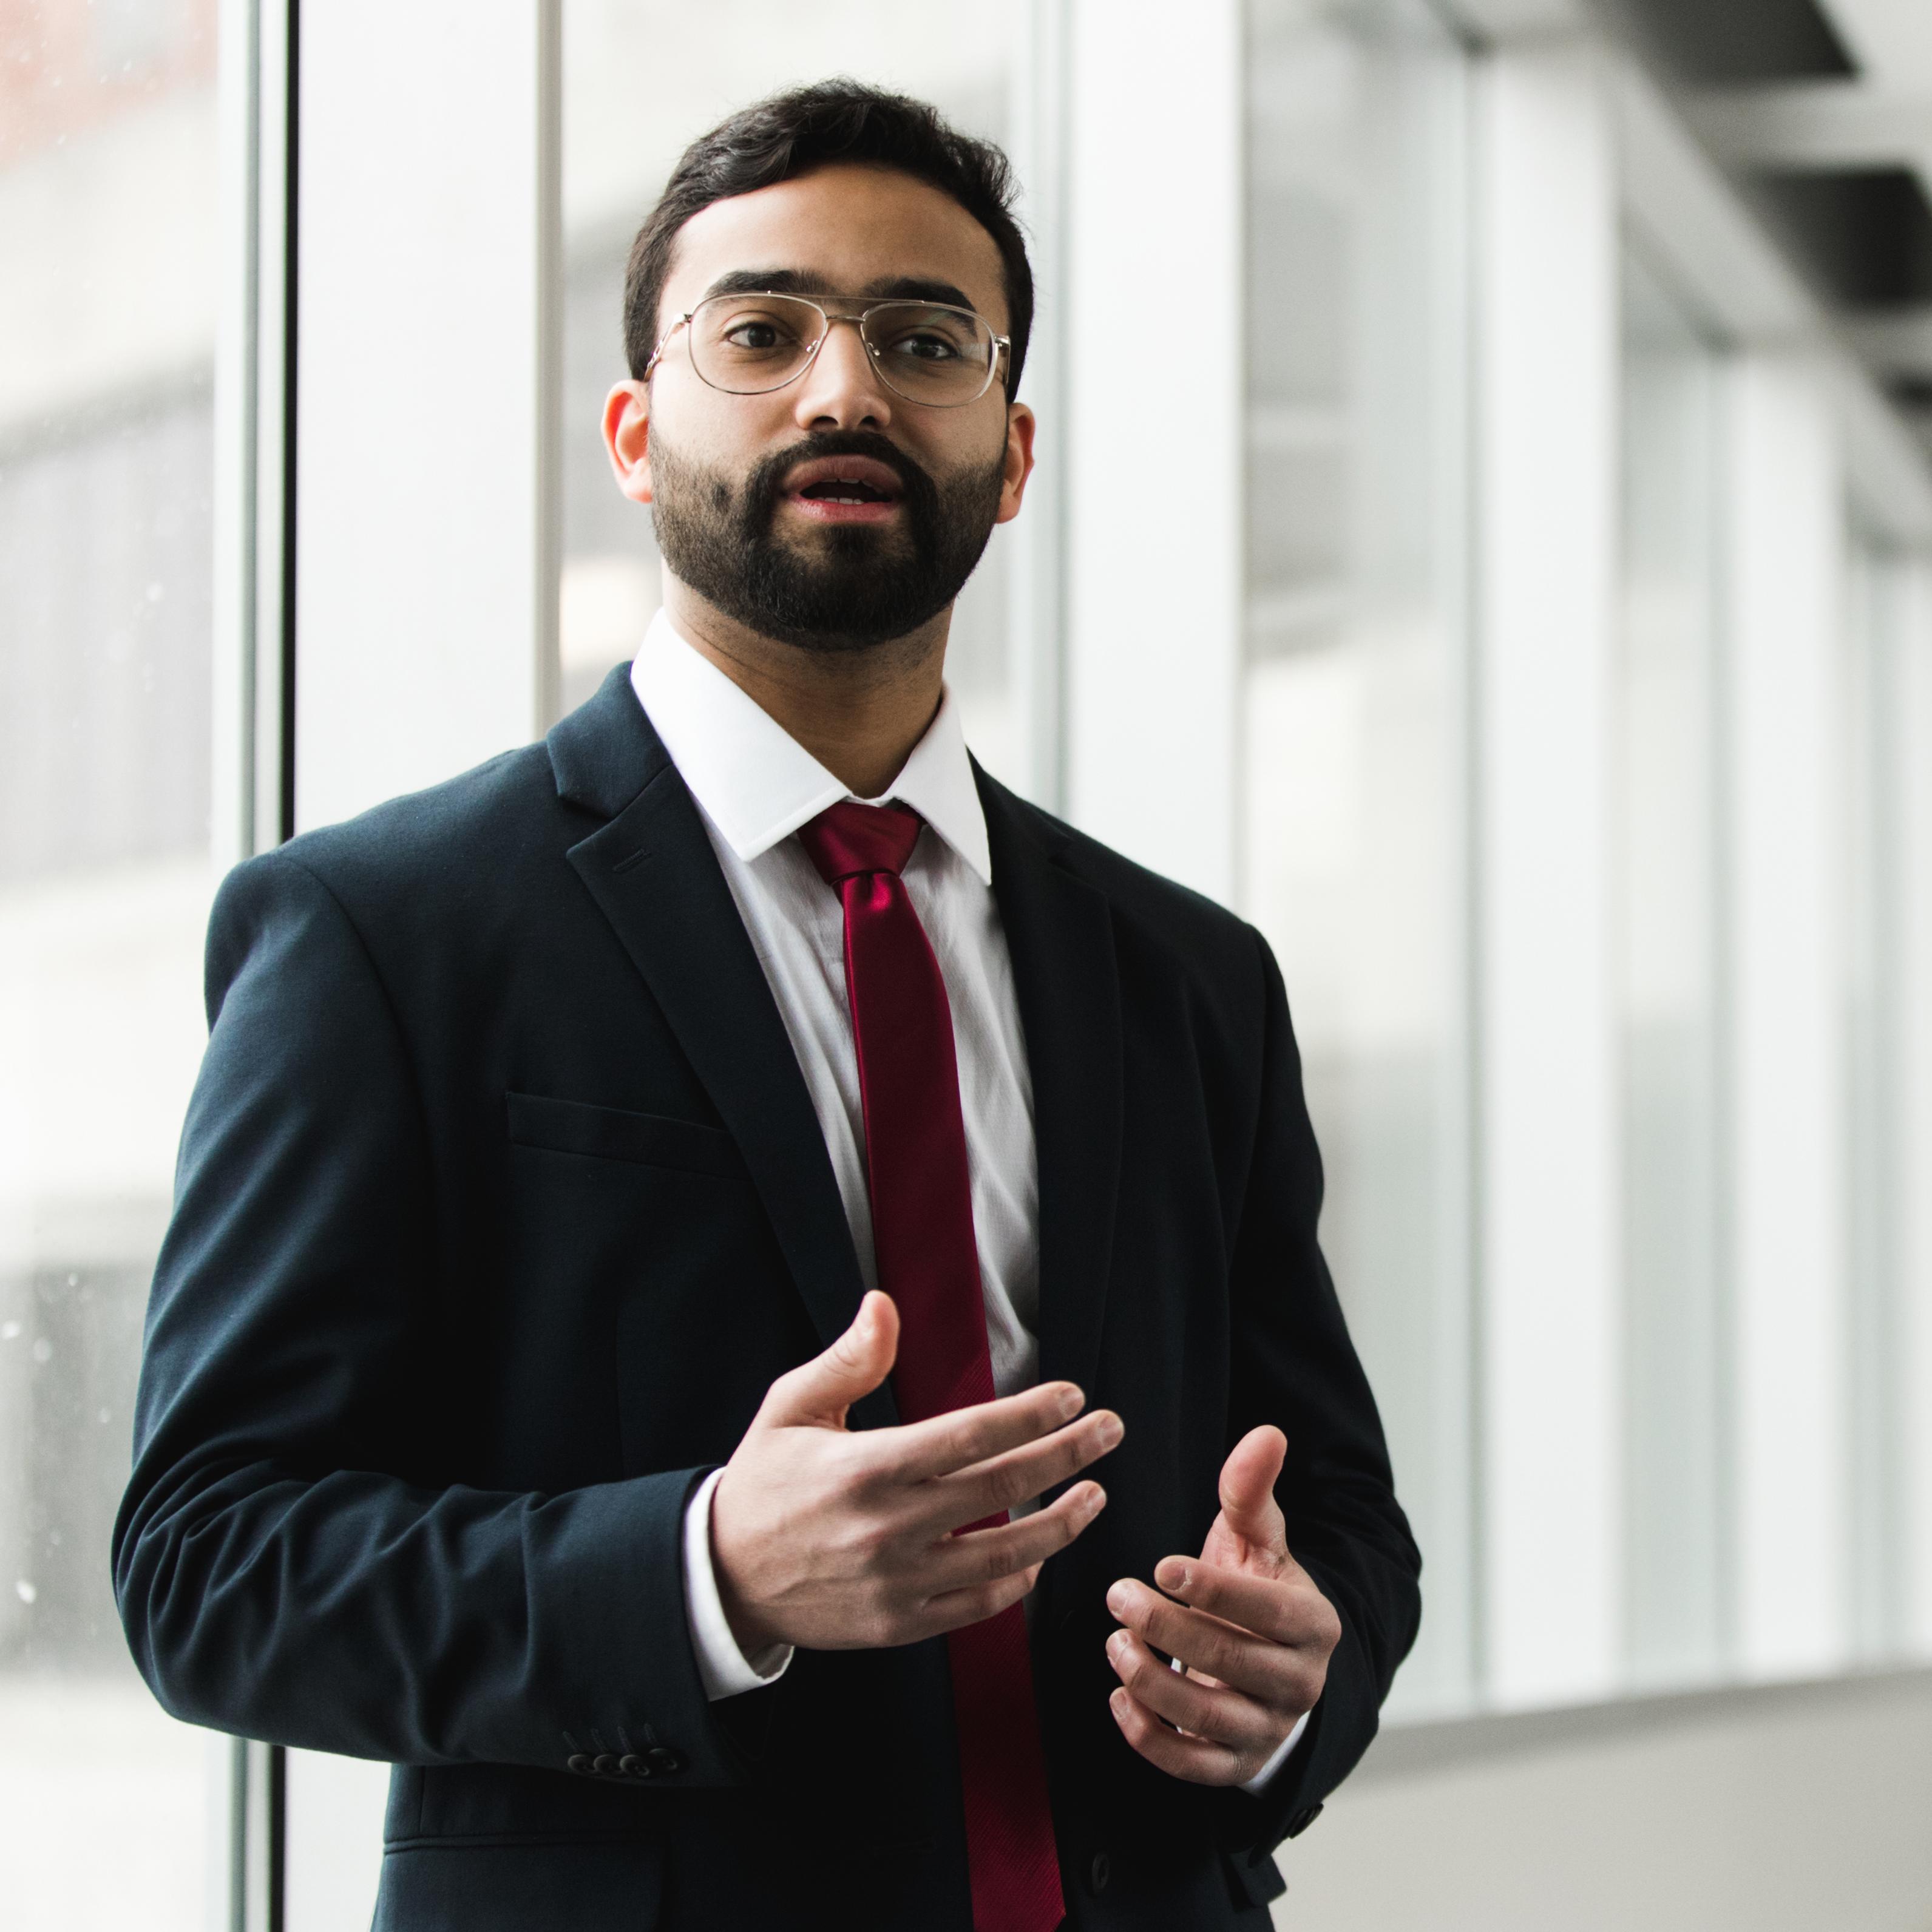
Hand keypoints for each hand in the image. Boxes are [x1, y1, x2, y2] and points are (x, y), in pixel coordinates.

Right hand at [710, 1290, 1121, 1653]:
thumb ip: (848, 1358)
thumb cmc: (763, 1482)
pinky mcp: (901, 1624)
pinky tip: (1041, 1555)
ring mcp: (899, 1581)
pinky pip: (979, 1604)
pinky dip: (1019, 1580)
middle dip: (1070, 1455)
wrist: (722, 1579)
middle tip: (1110, 1431)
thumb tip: (884, 1305)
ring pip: (1007, 1553)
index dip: (1033, 1414)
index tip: (1073, 1396)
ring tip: (1095, 1493)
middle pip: (1004, 1488)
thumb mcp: (790, 1407)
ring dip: (1063, 1522)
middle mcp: (890, 1526)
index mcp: (868, 1466)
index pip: (972, 1434)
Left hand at [1104, 1425, 1338, 1785]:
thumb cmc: (1255, 1587)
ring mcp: (1269, 1730)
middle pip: (1233, 1663)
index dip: (1214, 1590)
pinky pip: (1191, 1765)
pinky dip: (1149, 1738)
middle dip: (1168, 1628)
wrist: (1265, 1658)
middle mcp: (1301, 1684)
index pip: (1267, 1612)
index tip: (1159, 1566)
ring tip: (1115, 1641)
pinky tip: (1118, 1697)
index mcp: (1314, 1624)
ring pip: (1209, 1718)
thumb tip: (1267, 1432)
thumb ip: (1252, 1490)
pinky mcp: (1235, 1765)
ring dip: (1151, 1681)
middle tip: (1118, 1594)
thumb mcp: (1256, 1538)